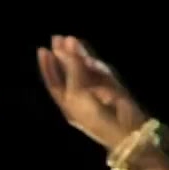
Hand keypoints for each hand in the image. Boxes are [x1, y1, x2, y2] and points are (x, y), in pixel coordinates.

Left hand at [36, 35, 147, 149]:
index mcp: (67, 103)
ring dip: (79, 55)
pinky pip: (102, 73)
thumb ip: (71, 69)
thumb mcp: (77, 93)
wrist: (125, 131)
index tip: (43, 49)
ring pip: (85, 70)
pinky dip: (96, 66)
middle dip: (64, 56)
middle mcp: (80, 97)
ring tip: (72, 39)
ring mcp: (97, 92)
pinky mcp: (113, 88)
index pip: (54, 82)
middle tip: (58, 38)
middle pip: (69, 73)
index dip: (48, 66)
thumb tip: (62, 48)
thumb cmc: (96, 117)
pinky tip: (90, 60)